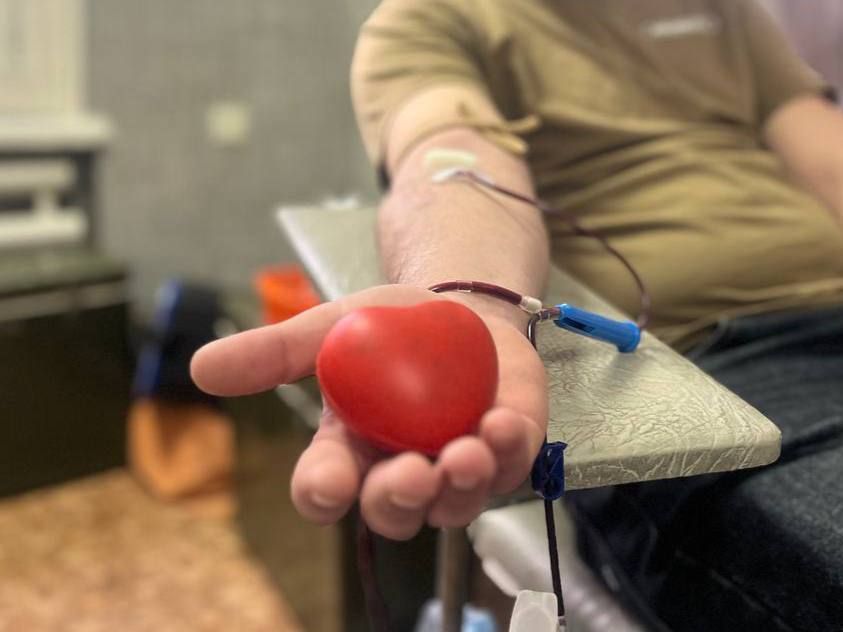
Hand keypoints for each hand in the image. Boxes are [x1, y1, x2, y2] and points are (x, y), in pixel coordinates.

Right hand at [190, 284, 546, 539]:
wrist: (455, 305)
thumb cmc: (388, 325)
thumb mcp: (329, 328)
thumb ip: (273, 352)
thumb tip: (201, 368)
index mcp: (349, 449)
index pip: (326, 486)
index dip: (323, 492)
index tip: (328, 482)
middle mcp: (400, 469)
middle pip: (393, 510)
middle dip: (399, 500)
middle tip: (410, 474)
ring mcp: (456, 466)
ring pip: (455, 503)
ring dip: (461, 486)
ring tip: (465, 453)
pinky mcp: (505, 449)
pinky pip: (510, 466)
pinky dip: (507, 451)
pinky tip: (501, 426)